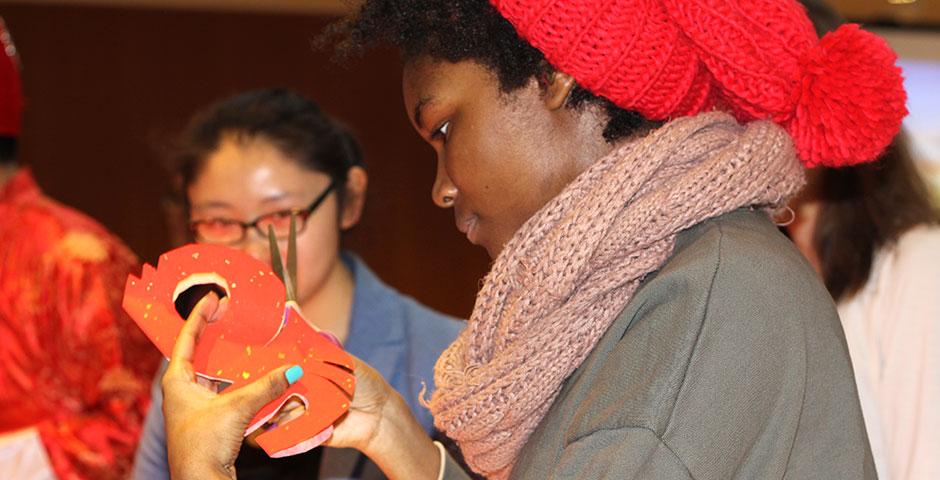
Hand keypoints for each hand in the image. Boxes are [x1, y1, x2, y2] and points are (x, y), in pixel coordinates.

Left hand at [162, 292, 296, 478]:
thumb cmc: (204, 444)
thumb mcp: (237, 409)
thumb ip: (266, 386)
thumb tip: (293, 368)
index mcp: (177, 382)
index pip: (185, 339)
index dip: (198, 316)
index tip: (212, 297)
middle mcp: (182, 391)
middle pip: (199, 355)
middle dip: (216, 336)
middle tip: (231, 316)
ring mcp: (194, 407)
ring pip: (214, 375)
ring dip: (229, 360)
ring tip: (246, 341)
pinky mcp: (208, 421)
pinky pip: (224, 392)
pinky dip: (237, 381)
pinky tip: (254, 375)